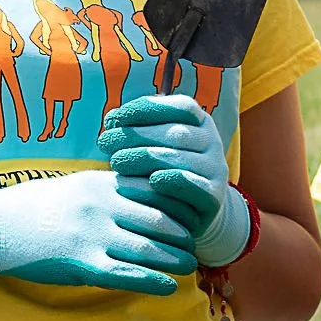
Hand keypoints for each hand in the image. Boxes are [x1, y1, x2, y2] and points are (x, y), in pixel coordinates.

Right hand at [0, 169, 195, 293]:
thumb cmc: (35, 207)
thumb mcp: (74, 186)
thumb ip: (106, 189)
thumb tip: (136, 193)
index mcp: (101, 182)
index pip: (154, 189)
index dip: (178, 203)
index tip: (193, 214)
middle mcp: (101, 204)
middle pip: (158, 217)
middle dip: (183, 232)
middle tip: (198, 243)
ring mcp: (92, 233)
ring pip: (148, 246)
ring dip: (175, 257)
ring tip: (191, 265)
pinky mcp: (82, 263)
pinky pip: (126, 273)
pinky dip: (152, 280)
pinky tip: (168, 286)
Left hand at [98, 94, 250, 266]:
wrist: (190, 212)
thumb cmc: (161, 169)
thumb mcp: (154, 144)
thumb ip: (138, 129)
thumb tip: (112, 121)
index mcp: (200, 122)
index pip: (180, 107)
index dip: (147, 109)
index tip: (112, 119)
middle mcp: (211, 142)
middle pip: (176, 133)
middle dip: (136, 135)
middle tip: (105, 142)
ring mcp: (216, 169)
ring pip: (182, 158)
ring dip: (146, 158)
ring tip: (115, 162)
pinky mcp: (214, 197)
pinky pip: (196, 187)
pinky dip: (175, 181)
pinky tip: (152, 180)